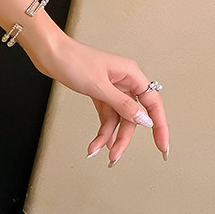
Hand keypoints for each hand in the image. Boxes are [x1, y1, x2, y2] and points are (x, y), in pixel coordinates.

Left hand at [33, 35, 168, 164]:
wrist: (52, 56)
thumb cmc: (74, 63)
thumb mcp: (99, 87)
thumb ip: (121, 105)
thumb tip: (142, 119)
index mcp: (131, 75)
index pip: (152, 104)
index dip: (159, 126)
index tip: (162, 146)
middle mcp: (125, 82)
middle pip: (132, 117)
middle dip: (123, 138)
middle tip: (114, 157)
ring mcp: (112, 89)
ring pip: (117, 119)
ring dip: (108, 137)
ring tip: (95, 152)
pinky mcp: (99, 94)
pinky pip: (106, 116)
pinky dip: (101, 130)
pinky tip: (96, 144)